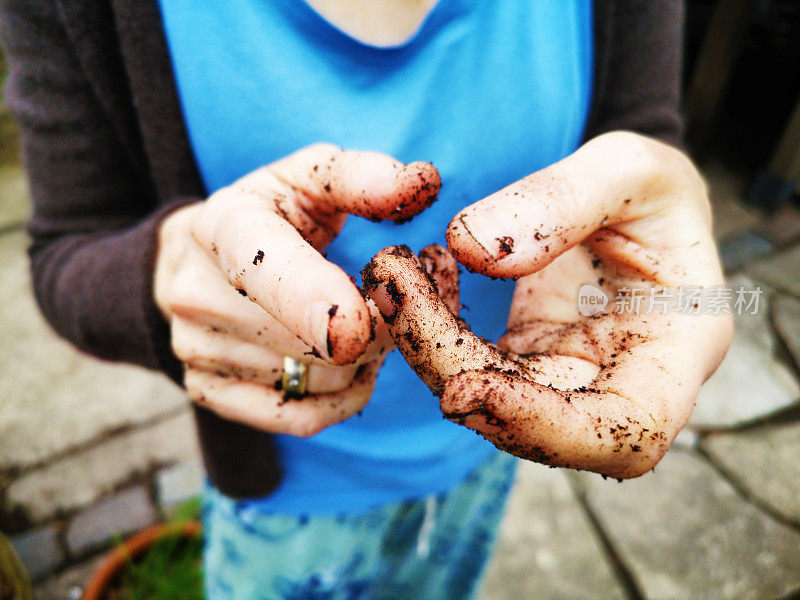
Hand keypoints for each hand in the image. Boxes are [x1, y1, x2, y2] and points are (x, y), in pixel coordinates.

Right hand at [155, 144, 439, 435]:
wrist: (194, 258)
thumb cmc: (270, 213)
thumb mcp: (308, 177)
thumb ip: (362, 178)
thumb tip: (424, 181)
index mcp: (223, 226)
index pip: (264, 269)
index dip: (311, 301)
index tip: (356, 328)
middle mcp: (197, 292)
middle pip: (315, 339)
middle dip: (379, 324)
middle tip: (392, 299)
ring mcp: (195, 348)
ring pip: (321, 379)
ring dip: (366, 358)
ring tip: (362, 321)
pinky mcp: (206, 390)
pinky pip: (302, 418)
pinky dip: (345, 398)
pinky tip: (350, 364)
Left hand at [364, 132, 732, 477]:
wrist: (627, 198)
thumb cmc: (649, 186)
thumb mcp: (626, 167)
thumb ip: (561, 200)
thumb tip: (469, 246)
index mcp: (678, 350)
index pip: (627, 434)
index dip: (546, 428)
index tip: (465, 387)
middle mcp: (625, 382)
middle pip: (538, 426)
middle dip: (456, 373)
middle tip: (396, 296)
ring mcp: (571, 379)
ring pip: (491, 400)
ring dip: (428, 347)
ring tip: (392, 274)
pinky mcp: (529, 362)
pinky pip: (471, 365)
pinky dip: (431, 327)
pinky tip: (414, 275)